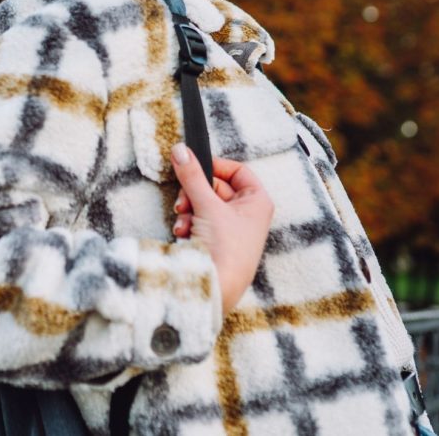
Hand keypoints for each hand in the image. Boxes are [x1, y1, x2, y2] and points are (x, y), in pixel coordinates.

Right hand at [169, 147, 272, 310]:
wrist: (217, 288)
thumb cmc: (226, 249)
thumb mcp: (207, 205)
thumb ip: (192, 176)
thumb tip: (180, 150)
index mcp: (257, 201)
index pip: (237, 170)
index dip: (214, 166)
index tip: (193, 165)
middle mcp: (248, 213)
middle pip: (216, 187)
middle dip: (194, 194)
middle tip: (183, 201)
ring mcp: (232, 228)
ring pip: (204, 204)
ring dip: (188, 210)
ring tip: (184, 221)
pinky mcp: (217, 241)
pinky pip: (199, 221)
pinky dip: (188, 225)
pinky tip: (184, 234)